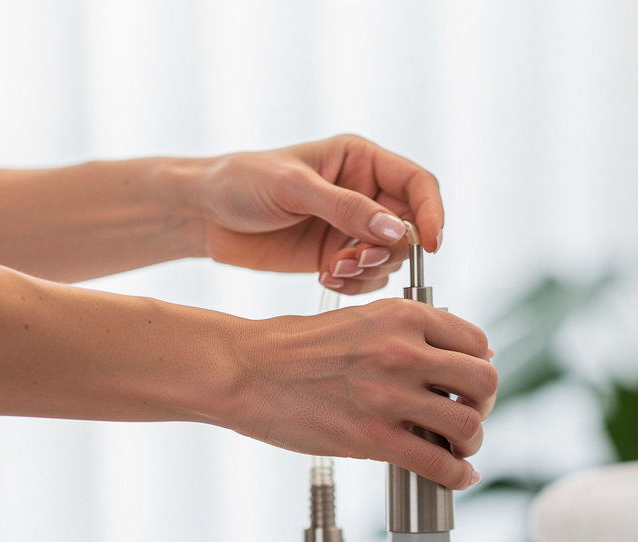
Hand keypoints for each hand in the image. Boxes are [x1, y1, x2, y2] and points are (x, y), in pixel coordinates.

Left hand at [195, 135, 443, 294]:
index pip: (417, 184)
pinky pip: (367, 278)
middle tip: (356, 260)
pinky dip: (354, 284)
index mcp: (360, 161)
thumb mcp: (294, 188)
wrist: (205, 215)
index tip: (431, 245)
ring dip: (368, 271)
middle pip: (410, 228)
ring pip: (390, 259)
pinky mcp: (337, 256)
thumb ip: (346, 208)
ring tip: (332, 269)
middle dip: (390, 251)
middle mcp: (363, 194)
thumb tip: (397, 230)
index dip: (431, 213)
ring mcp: (351, 228)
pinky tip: (325, 276)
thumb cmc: (242, 182)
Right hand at [223, 299, 495, 488]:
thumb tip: (453, 361)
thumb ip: (407, 334)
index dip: (479, 367)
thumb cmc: (295, 347)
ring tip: (458, 450)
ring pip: (469, 425)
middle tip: (467, 417)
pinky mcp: (372, 438)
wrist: (246, 369)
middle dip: (483, 405)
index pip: (476, 342)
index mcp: (403, 316)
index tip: (469, 385)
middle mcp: (403, 351)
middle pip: (484, 382)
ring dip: (471, 444)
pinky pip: (438, 463)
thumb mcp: (361, 319)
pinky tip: (456, 478)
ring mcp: (389, 396)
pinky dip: (458, 476)